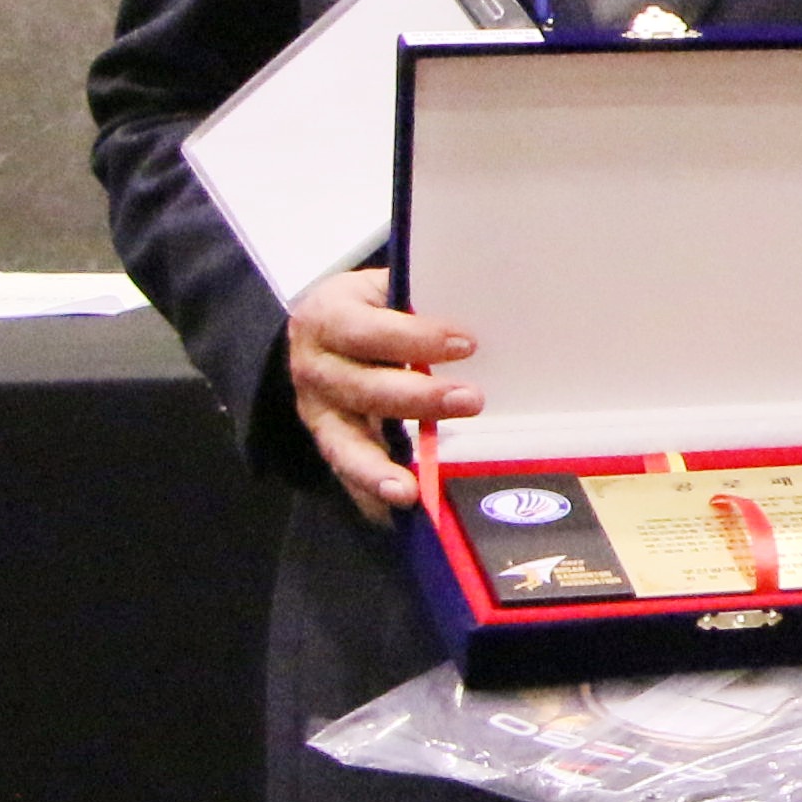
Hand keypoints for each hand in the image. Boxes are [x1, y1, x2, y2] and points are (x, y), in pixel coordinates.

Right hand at [288, 265, 476, 528]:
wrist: (317, 330)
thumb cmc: (371, 307)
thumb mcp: (384, 288)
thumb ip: (420, 299)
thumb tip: (486, 301)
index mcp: (328, 318)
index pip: (367, 330)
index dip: (415, 337)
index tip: (466, 344)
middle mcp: (315, 367)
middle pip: (363, 388)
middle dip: (419, 399)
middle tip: (473, 401)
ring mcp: (318, 410)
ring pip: (343, 442)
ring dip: (379, 467)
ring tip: (410, 490)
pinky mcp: (327, 441)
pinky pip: (345, 472)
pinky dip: (367, 494)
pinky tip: (392, 512)